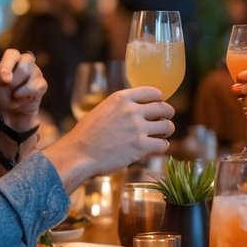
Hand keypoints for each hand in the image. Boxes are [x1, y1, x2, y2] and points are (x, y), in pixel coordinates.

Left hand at [0, 49, 45, 130]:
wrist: (12, 112)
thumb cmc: (3, 94)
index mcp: (12, 59)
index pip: (12, 53)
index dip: (8, 65)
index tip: (5, 80)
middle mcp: (25, 62)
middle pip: (27, 61)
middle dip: (16, 78)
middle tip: (8, 88)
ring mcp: (36, 72)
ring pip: (33, 74)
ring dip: (20, 89)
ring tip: (14, 95)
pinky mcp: (42, 84)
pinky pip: (38, 86)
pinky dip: (27, 94)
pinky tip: (23, 98)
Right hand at [45, 87, 174, 186]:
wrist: (79, 154)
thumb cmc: (87, 135)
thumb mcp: (103, 110)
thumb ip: (120, 106)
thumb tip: (136, 108)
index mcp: (121, 98)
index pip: (153, 91)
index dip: (159, 99)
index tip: (159, 105)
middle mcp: (132, 110)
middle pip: (165, 108)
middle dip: (167, 115)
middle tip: (164, 121)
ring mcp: (137, 128)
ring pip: (168, 126)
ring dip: (166, 131)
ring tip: (161, 136)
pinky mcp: (140, 147)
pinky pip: (163, 144)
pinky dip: (162, 147)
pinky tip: (156, 148)